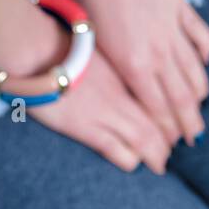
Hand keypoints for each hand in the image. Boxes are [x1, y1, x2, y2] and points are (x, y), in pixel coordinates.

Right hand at [25, 47, 170, 173]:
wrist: (35, 49)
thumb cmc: (56, 44)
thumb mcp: (93, 48)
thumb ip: (106, 62)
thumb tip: (107, 67)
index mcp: (122, 71)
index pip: (156, 96)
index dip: (168, 112)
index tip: (173, 121)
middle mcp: (119, 92)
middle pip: (156, 119)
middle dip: (168, 137)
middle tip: (173, 148)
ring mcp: (104, 110)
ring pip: (143, 138)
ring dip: (155, 153)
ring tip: (159, 163)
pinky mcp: (84, 127)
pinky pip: (114, 148)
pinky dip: (129, 159)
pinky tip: (134, 164)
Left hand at [66, 0, 208, 158]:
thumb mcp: (87, 37)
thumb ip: (105, 64)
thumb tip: (105, 84)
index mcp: (134, 64)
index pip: (156, 107)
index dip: (166, 129)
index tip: (173, 147)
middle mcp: (158, 52)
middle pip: (180, 96)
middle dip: (189, 122)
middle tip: (196, 140)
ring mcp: (172, 28)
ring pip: (193, 68)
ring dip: (199, 92)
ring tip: (202, 107)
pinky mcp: (179, 5)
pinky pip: (199, 32)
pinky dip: (206, 50)